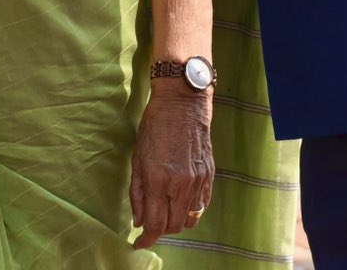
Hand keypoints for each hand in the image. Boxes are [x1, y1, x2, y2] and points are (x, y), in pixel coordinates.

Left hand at [129, 88, 214, 248]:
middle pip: (173, 226)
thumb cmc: (154, 127)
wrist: (182, 104)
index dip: (146, 239)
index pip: (155, 224)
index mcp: (159, 180)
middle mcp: (181, 184)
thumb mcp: (137, 159)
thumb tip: (138, 221)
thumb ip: (137, 194)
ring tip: (164, 211)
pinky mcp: (210, 176)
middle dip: (160, 230)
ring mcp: (198, 181)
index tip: (139, 242)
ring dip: (176, 222)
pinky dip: (190, 210)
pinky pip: (202, 206)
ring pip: (190, 219)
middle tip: (149, 224)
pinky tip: (179, 201)